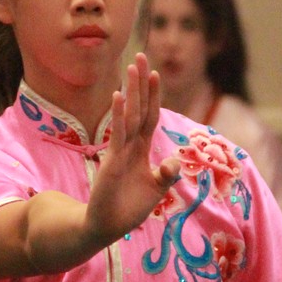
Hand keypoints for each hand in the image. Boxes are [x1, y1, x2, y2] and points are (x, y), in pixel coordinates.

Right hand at [84, 54, 179, 246]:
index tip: (156, 72)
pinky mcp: (112, 162)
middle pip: (138, 108)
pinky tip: (119, 95)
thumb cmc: (129, 208)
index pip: (149, 116)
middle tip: (140, 55)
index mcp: (141, 149)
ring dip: (132, 91)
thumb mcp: (156, 190)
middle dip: (140, 83)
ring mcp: (120, 151)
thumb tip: (173, 159)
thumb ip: (167, 174)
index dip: (154, 96)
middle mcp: (130, 145)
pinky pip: (118, 134)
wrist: (107, 226)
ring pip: (129, 115)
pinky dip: (119, 115)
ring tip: (132, 67)